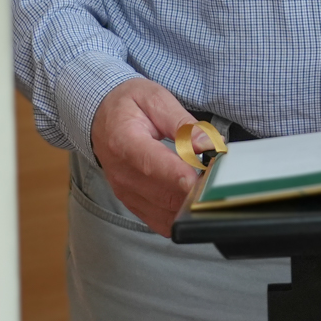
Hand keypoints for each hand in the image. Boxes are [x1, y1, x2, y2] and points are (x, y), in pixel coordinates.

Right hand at [89, 77, 218, 233]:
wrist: (101, 118)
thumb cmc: (128, 105)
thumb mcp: (155, 99)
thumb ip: (182, 123)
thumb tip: (206, 143)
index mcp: (124, 141)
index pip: (150, 164)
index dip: (175, 175)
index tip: (196, 181)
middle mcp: (121, 173)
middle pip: (161, 193)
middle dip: (193, 193)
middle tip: (219, 184)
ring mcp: (125, 192)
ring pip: (164, 212)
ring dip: (190, 206)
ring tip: (212, 191)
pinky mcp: (132, 204)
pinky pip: (159, 221)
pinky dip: (180, 216)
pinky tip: (196, 203)